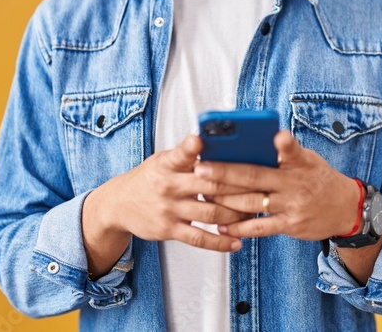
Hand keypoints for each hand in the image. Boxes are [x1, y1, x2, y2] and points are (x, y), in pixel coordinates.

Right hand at [84, 134, 253, 266]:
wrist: (119, 204)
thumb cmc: (150, 178)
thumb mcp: (163, 160)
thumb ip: (187, 156)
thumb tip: (218, 144)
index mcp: (167, 164)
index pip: (181, 153)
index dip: (192, 147)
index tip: (201, 140)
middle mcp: (168, 185)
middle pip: (209, 184)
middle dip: (239, 186)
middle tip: (263, 185)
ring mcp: (169, 209)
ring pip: (210, 212)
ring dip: (236, 213)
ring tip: (256, 212)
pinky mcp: (169, 230)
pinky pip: (198, 238)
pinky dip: (219, 242)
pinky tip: (236, 242)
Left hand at [194, 130, 360, 240]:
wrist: (346, 209)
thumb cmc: (319, 178)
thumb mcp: (310, 159)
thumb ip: (286, 153)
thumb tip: (261, 140)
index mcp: (300, 162)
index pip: (291, 149)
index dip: (284, 143)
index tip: (275, 135)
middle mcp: (295, 183)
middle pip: (255, 176)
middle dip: (225, 173)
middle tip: (201, 169)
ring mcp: (291, 206)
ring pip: (252, 202)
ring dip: (225, 200)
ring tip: (203, 195)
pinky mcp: (290, 225)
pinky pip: (260, 227)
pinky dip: (239, 227)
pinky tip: (221, 225)